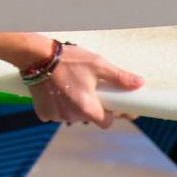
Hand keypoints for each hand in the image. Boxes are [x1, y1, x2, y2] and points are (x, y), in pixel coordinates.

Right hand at [26, 43, 142, 126]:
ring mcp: (56, 115)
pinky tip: (55, 91)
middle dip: (89, 105)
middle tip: (85, 87)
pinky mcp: (42, 112)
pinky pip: (54, 114)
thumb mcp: (97, 64)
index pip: (107, 122)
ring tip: (68, 85)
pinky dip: (56, 105)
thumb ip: (119, 77)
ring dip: (72, 105)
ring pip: (71, 115)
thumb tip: (140, 83)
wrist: (36, 54)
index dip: (109, 113)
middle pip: (88, 117)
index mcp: (88, 108)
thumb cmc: (68, 59)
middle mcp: (72, 115)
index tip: (107, 103)